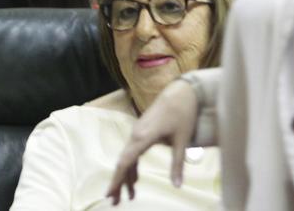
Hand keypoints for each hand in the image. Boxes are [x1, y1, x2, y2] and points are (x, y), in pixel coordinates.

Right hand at [106, 78, 198, 203]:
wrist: (180, 92)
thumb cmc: (182, 115)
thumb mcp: (182, 140)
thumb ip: (178, 164)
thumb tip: (178, 186)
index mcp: (143, 137)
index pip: (125, 162)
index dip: (117, 180)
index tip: (110, 194)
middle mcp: (136, 135)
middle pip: (122, 162)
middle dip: (118, 183)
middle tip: (115, 202)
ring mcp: (137, 132)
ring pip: (126, 158)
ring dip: (126, 177)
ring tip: (129, 197)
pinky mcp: (141, 132)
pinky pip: (132, 152)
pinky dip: (132, 167)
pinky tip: (135, 180)